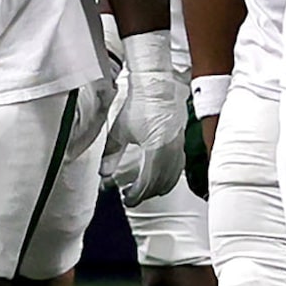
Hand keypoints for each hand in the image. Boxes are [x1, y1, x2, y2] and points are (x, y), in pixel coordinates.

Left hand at [104, 28, 186, 203]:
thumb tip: (103, 173)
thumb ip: (111, 154)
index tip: (126, 198)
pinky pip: (178, 169)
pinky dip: (169, 178)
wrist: (157, 87)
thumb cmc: (140, 105)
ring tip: (142, 189)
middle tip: (130, 196)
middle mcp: (170, 151)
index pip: (146, 182)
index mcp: (155, 149)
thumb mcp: (120, 131)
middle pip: (159, 184)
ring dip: (157, 187)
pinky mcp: (181, 143)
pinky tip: (159, 178)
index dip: (136, 194)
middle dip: (144, 193)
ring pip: (171, 178)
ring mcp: (179, 148)